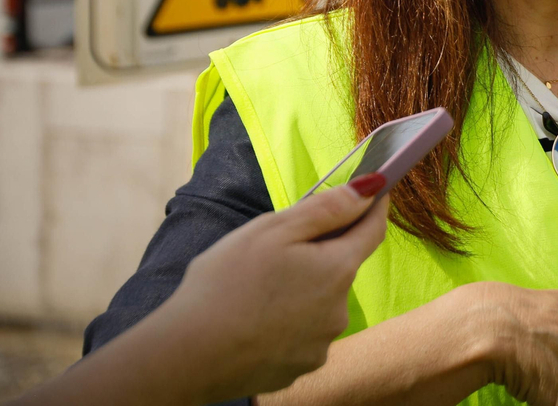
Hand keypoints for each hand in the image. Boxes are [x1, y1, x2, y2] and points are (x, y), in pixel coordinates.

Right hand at [163, 176, 390, 402]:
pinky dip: (285, 324)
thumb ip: (326, 208)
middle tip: (275, 251)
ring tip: (254, 292)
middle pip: (339, 268)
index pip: (372, 229)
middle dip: (317, 254)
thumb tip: (370, 187)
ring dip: (300, 291)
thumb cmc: (225, 286)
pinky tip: (252, 323)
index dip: (372, 207)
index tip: (372, 191)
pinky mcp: (299, 369)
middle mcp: (340, 310)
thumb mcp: (273, 230)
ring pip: (318, 303)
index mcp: (338, 269)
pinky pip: (300, 335)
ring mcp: (320, 344)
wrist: (185, 357)